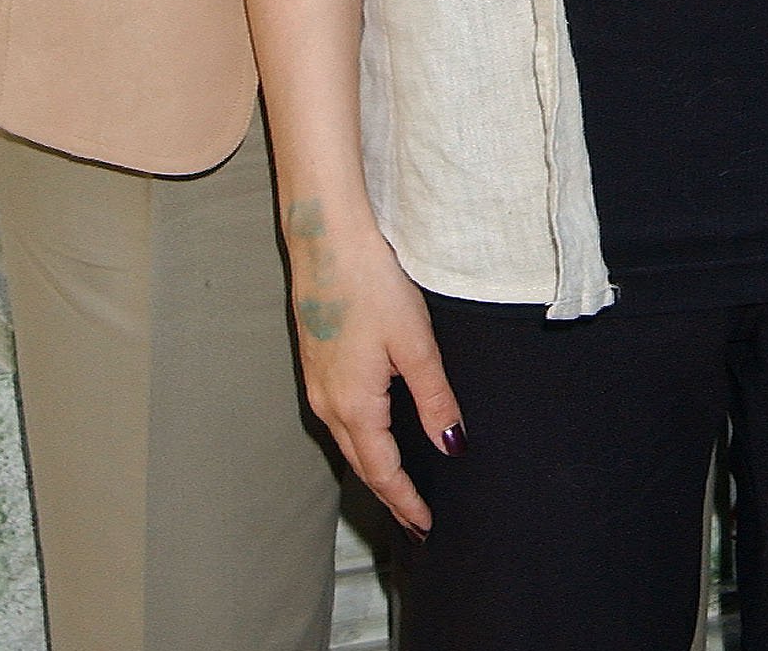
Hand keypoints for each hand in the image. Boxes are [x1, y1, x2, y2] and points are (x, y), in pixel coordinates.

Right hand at [281, 197, 463, 535]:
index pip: (383, 471)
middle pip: (362, 463)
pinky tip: (375, 435)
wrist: (325, 239)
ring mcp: (316, 384)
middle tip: (416, 521)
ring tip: (401, 487)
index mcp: (353, 405)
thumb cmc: (371, 284)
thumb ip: (434, 398)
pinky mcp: (315, 364)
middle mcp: (328, 403)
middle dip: (390, 494)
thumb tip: (452, 447)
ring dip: (374, 468)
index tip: (425, 527)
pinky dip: (361, 440)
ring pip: (348, 442)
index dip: (405, 501)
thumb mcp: (415, 342)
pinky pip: (340, 419)